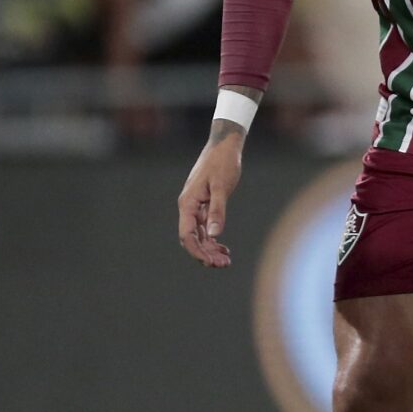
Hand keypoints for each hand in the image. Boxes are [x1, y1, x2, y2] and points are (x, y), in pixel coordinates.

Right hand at [177, 128, 245, 267]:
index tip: (210, 262)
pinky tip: (224, 248)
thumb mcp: (222, 187)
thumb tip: (214, 234)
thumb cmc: (223, 163)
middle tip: (223, 265)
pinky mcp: (204, 205)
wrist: (225, 146)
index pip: (187, 234)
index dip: (197, 251)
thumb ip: (218, 211)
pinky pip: (205, 227)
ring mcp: (196, 206)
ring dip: (210, 249)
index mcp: (188, 203)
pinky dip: (213, 239)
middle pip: (192, 238)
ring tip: (226, 261)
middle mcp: (189, 207)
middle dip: (205, 253)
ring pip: (199, 235)